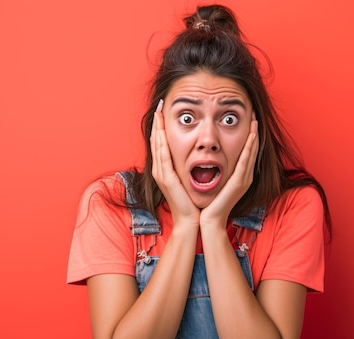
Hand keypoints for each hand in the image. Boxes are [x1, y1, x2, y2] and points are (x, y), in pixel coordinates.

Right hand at [150, 99, 199, 227]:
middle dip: (157, 121)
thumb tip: (197, 155)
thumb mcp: (189, 179)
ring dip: (157, 127)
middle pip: (156, 140)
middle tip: (160, 103)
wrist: (191, 220)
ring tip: (159, 111)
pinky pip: (162, 156)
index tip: (164, 110)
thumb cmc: (193, 201)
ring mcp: (161, 174)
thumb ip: (188, 167)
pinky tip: (161, 131)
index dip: (161, 126)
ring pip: (157, 145)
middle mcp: (160, 169)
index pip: (161, 142)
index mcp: (166, 169)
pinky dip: (161, 142)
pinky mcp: (166, 178)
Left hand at [199, 117, 258, 230]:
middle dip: (254, 131)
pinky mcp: (240, 182)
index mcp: (240, 176)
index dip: (249, 135)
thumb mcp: (214, 182)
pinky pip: (246, 161)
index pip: (247, 151)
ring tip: (254, 120)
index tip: (248, 120)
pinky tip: (251, 136)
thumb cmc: (208, 203)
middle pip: (252, 149)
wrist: (209, 219)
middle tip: (254, 113)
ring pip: (252, 152)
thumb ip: (217, 171)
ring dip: (254, 135)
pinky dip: (250, 148)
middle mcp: (245, 176)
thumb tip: (207, 158)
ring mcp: (245, 179)